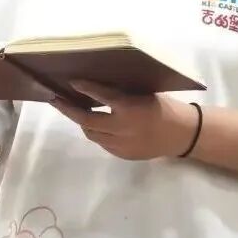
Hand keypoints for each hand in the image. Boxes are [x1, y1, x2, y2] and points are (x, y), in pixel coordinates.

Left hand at [52, 81, 198, 160]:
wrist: (180, 134)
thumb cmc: (163, 106)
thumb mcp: (143, 93)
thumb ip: (121, 93)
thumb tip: (95, 85)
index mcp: (130, 108)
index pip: (102, 96)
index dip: (85, 88)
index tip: (71, 81)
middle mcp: (123, 128)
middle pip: (87, 121)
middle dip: (69, 110)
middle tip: (57, 100)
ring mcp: (121, 145)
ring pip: (92, 134)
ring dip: (82, 122)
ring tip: (74, 110)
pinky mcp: (122, 155)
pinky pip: (102, 143)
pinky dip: (96, 132)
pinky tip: (95, 124)